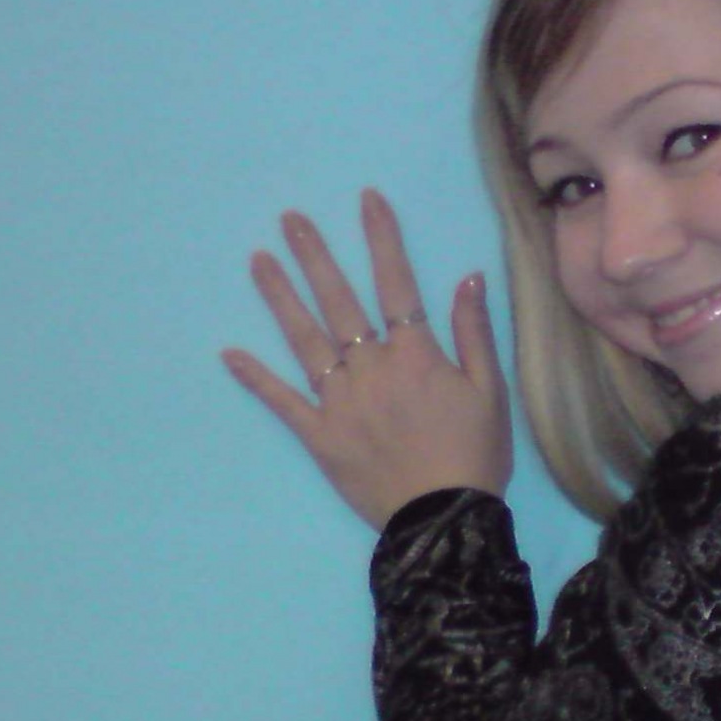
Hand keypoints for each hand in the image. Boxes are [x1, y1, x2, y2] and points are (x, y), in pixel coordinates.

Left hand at [222, 189, 513, 529]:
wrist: (444, 521)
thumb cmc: (474, 455)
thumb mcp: (490, 391)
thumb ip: (474, 332)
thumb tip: (468, 277)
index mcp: (415, 354)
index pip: (396, 282)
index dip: (381, 238)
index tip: (366, 199)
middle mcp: (370, 368)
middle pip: (338, 301)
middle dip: (314, 256)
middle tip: (289, 219)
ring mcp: (339, 401)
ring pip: (304, 340)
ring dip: (280, 298)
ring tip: (258, 260)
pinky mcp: (319, 436)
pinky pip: (283, 402)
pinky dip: (256, 378)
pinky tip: (230, 353)